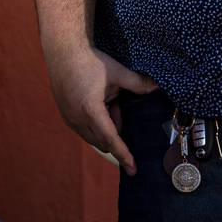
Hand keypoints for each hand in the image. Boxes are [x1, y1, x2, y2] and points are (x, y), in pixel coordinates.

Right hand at [45, 44, 156, 174]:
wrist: (64, 52)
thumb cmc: (91, 61)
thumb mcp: (117, 72)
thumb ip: (138, 84)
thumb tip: (158, 87)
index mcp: (91, 110)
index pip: (111, 139)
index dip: (123, 154)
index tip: (132, 169)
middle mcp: (77, 119)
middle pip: (103, 140)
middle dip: (115, 128)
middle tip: (116, 103)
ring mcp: (69, 120)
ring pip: (93, 137)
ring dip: (104, 126)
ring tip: (105, 100)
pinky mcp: (65, 117)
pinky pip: (84, 131)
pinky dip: (94, 123)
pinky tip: (94, 101)